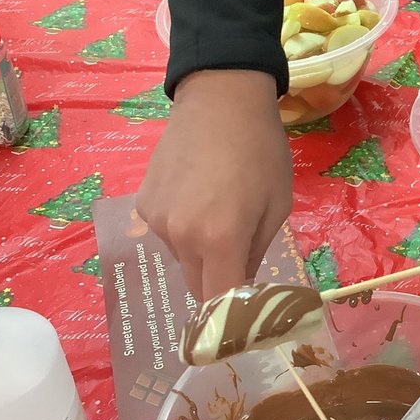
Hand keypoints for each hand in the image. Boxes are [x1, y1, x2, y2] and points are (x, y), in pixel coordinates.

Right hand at [136, 70, 292, 298]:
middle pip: (198, 287)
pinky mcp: (143, 204)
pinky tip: (198, 196)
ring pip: (183, 260)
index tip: (246, 320)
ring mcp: (156, 221)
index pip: (219, 304)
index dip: (233, 320)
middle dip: (220, 285)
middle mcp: (181, 237)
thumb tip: (243, 290)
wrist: (219, 98)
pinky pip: (167, 234)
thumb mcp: (276, 206)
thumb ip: (256, 253)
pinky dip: (183, 229)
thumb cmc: (261, 151)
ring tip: (220, 212)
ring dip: (202, 253)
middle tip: (241, 262)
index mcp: (220, 239)